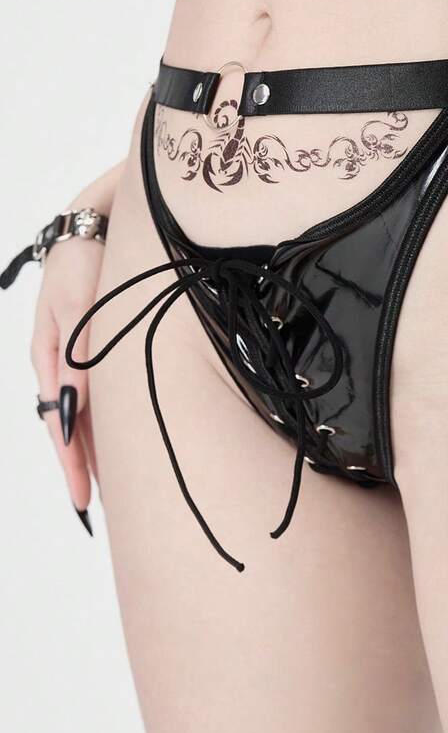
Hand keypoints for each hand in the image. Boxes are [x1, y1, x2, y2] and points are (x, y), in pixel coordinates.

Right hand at [30, 237, 105, 532]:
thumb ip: (78, 356)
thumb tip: (74, 407)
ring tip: (104, 485)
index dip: (72, 462)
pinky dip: (102, 420)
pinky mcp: (92, 347)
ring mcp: (75, 356)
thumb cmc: (84, 262)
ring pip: (83, 414)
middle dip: (81, 466)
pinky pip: (95, 393)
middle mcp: (61, 363)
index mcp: (50, 358)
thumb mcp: (77, 307)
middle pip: (69, 426)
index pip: (61, 422)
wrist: (94, 226)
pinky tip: (113, 438)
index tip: (83, 497)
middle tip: (93, 506)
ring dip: (94, 448)